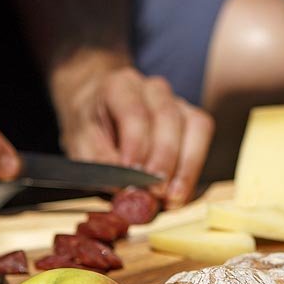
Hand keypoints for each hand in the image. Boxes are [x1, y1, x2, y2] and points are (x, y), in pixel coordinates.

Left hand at [54, 66, 213, 207]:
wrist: (101, 113)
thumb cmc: (92, 127)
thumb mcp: (81, 143)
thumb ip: (100, 163)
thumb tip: (125, 189)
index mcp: (119, 86)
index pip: (134, 112)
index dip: (136, 143)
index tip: (134, 172)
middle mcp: (153, 89)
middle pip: (168, 118)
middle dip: (164, 158)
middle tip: (156, 191)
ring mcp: (177, 102)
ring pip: (194, 126)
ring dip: (186, 166)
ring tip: (172, 197)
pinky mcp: (192, 119)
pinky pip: (202, 138)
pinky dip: (194, 168)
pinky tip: (180, 191)